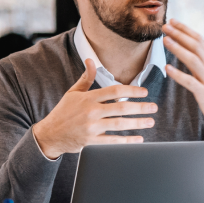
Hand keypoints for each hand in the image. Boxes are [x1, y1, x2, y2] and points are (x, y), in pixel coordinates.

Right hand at [33, 58, 158, 159]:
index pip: (115, 91)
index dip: (132, 90)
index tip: (144, 92)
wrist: (49, 135)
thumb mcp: (73, 92)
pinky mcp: (91, 142)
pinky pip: (113, 141)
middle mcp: (91, 112)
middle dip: (141, 107)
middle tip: (154, 107)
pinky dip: (127, 141)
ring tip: (150, 122)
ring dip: (138, 123)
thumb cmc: (63, 112)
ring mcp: (92, 127)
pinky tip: (138, 139)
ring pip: (120, 124)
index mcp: (88, 98)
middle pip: (121, 107)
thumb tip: (91, 60)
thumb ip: (85, 78)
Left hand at [161, 21, 203, 138]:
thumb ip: (200, 64)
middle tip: (165, 25)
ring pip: (193, 60)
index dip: (185, 30)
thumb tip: (187, 52)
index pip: (199, 40)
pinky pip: (191, 82)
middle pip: (195, 46)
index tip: (173, 21)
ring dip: (178, 49)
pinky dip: (179, 74)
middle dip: (180, 34)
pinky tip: (168, 68)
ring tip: (165, 40)